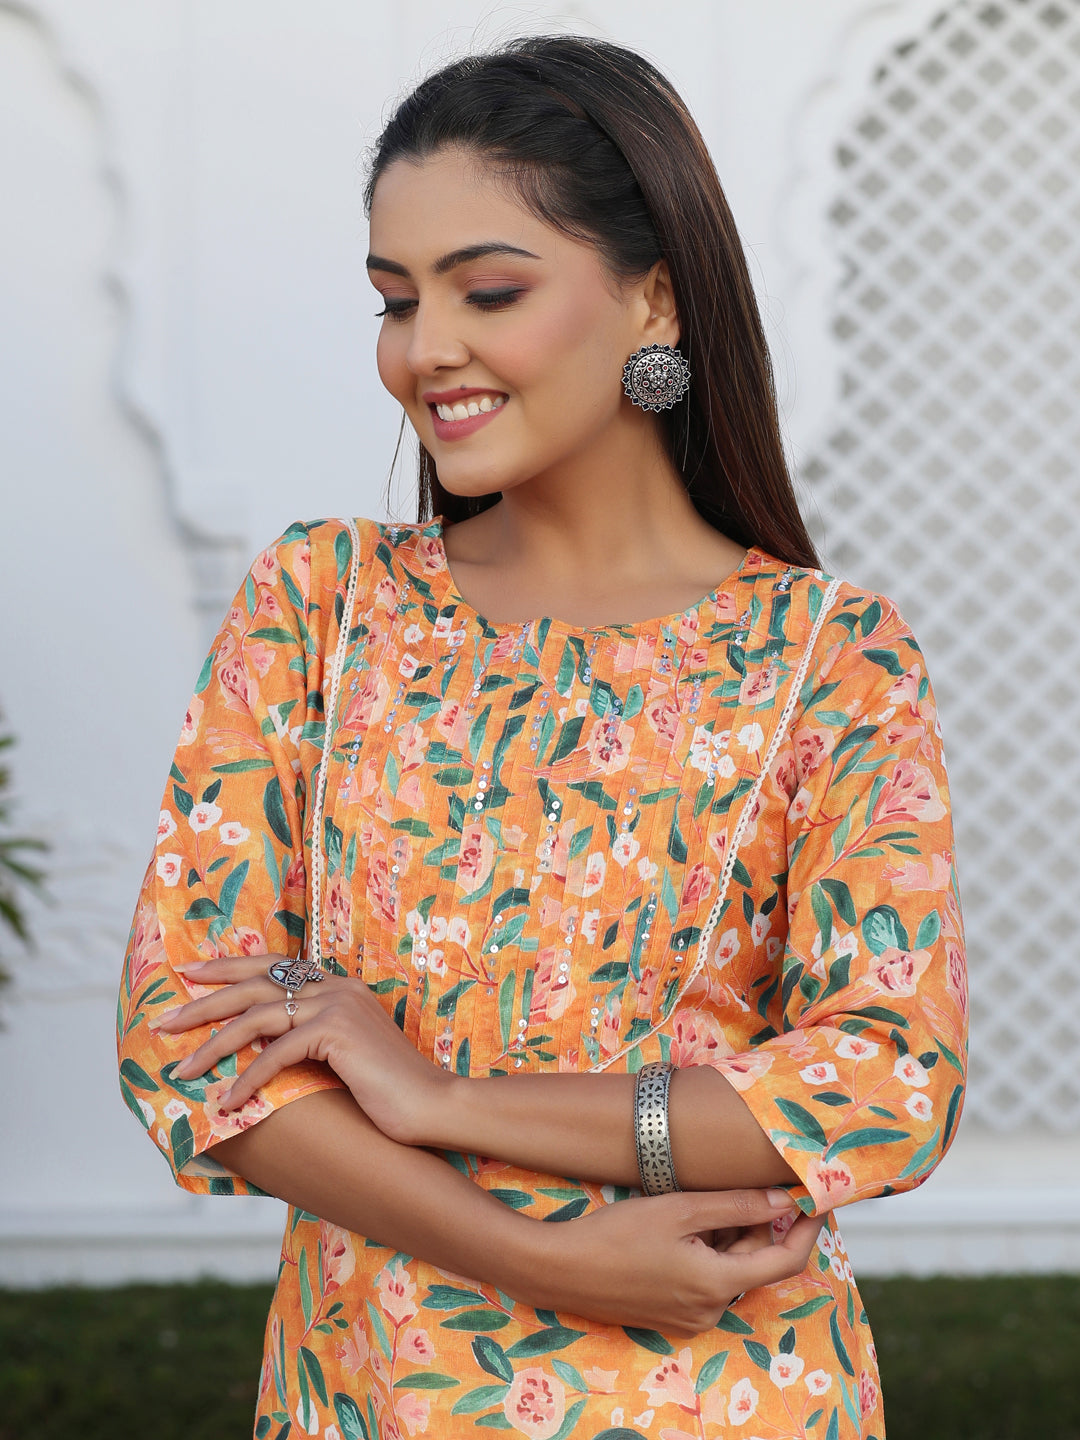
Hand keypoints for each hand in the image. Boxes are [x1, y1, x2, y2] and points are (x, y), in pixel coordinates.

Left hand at [155, 955, 451, 1138]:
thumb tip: (262, 1049)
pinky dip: (247, 1079)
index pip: (272, 966)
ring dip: (212, 1046)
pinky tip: (228, 1103)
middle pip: (254, 984)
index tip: (189, 976)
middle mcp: (335, 986)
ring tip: (181, 1072)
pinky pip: (276, 1053)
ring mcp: (336, 1005)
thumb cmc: (390, 1092)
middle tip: (163, 1020)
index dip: (228, 968)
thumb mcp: (344, 1057)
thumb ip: (311, 1040)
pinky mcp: (336, 1032)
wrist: (432, 1105)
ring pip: (256, 1017)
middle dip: (203, 1001)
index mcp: (338, 985)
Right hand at [525, 1188, 821, 1335]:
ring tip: (689, 1206)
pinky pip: (706, 1280)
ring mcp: (690, 1318)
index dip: (808, 1229)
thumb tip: (784, 1202)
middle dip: (752, 1224)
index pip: (786, 1260)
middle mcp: (711, 1310)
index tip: (819, 1199)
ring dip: (724, 1236)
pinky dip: (704, 1252)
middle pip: (753, 1260)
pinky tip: (675, 1229)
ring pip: (729, 1268)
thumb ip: (737, 1206)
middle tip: (730, 1186)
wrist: (561, 1269)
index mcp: (718, 1285)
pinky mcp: (671, 1316)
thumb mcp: (680, 1210)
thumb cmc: (617, 1235)